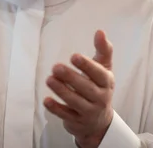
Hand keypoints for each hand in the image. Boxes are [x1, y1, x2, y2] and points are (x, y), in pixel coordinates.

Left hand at [44, 30, 113, 147]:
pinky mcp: (77, 122)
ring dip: (61, 91)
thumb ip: (103, 50)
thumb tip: (100, 31)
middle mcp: (100, 98)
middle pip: (86, 88)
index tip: (74, 57)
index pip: (99, 74)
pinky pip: (66, 115)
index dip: (87, 66)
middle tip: (56, 67)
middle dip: (70, 77)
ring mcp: (89, 112)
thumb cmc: (99, 88)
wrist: (99, 122)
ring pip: (75, 102)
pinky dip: (56, 108)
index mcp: (107, 82)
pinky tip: (46, 100)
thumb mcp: (104, 69)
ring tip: (49, 79)